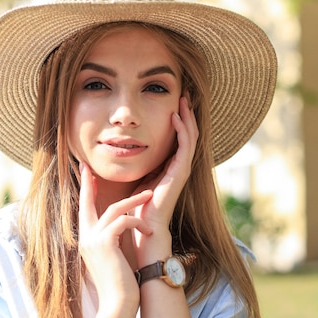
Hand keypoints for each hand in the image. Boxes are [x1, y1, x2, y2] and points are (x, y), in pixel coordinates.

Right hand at [78, 163, 152, 308]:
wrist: (118, 304)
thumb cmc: (120, 284)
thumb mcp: (113, 257)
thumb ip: (112, 241)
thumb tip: (119, 229)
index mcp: (87, 240)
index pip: (83, 211)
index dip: (85, 192)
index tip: (87, 176)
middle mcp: (85, 238)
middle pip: (86, 202)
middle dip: (89, 184)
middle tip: (90, 168)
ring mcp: (93, 240)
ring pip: (112, 209)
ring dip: (134, 201)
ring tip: (150, 194)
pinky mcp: (105, 243)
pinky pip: (123, 221)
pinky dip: (137, 221)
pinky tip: (149, 230)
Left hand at [131, 96, 198, 263]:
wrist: (146, 224)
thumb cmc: (140, 203)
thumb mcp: (139, 174)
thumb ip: (141, 160)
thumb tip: (125, 144)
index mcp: (172, 165)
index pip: (181, 136)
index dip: (180, 118)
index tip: (175, 101)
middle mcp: (181, 165)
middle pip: (190, 132)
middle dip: (187, 112)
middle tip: (184, 94)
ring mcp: (183, 168)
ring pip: (191, 136)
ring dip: (187, 116)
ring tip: (183, 100)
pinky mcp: (180, 172)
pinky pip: (185, 146)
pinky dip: (182, 130)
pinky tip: (175, 117)